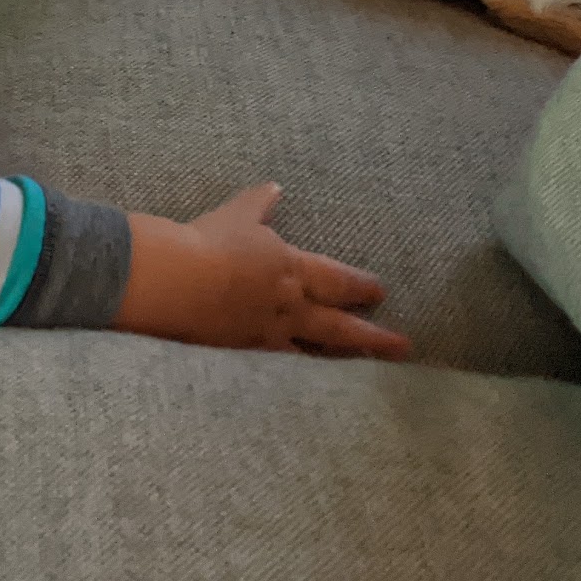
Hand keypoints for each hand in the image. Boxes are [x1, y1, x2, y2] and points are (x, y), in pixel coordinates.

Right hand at [113, 183, 410, 360]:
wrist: (177, 282)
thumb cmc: (209, 242)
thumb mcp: (237, 214)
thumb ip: (259, 204)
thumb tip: (274, 188)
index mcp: (291, 268)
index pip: (336, 280)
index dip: (360, 286)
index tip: (380, 292)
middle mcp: (289, 307)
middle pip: (339, 326)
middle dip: (373, 335)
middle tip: (402, 345)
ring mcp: (269, 336)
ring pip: (317, 353)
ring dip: (345, 362)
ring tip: (369, 375)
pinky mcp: (247, 357)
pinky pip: (283, 372)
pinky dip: (301, 379)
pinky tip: (311, 392)